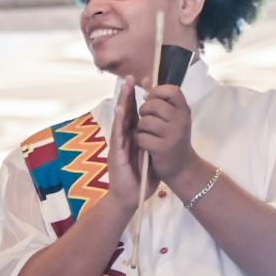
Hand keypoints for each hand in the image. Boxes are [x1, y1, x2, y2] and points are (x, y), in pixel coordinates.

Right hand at [99, 80, 145, 225]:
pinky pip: (118, 134)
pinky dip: (119, 120)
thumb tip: (159, 131)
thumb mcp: (150, 158)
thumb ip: (152, 144)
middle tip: (131, 77)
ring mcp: (118, 145)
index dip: (137, 99)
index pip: (134, 115)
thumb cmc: (140, 181)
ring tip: (125, 86)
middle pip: (125, 112)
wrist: (129, 199)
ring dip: (122, 102)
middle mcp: (122, 139)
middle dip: (128, 94)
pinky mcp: (116, 153)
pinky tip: (122, 109)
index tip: (144, 83)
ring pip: (120, 120)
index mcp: (131, 139)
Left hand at [132, 83, 199, 186]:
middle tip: (147, 119)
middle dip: (144, 111)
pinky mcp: (163, 148)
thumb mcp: (171, 117)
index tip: (150, 98)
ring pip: (144, 121)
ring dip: (140, 127)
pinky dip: (140, 140)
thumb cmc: (173, 138)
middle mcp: (181, 120)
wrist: (182, 166)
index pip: (171, 90)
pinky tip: (146, 144)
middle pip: (153, 104)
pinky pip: (141, 136)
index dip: (157, 91)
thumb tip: (145, 78)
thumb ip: (158, 98)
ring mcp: (173, 134)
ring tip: (147, 133)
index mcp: (184, 109)